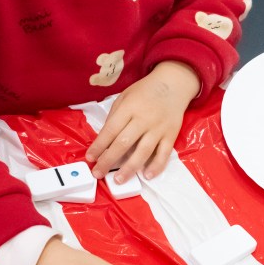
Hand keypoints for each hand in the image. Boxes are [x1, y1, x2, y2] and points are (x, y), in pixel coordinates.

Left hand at [86, 61, 199, 182]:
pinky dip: (156, 166)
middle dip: (108, 161)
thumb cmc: (145, 91)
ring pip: (143, 152)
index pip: (110, 130)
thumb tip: (105, 138)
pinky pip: (164, 154)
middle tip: (98, 173)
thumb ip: (115, 115)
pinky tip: (147, 175)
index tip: (90, 158)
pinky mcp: (171, 135)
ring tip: (119, 180)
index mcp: (129, 108)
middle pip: (123, 143)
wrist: (174, 84)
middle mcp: (143, 119)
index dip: (99, 146)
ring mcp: (158, 128)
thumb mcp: (125, 96)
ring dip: (129, 168)